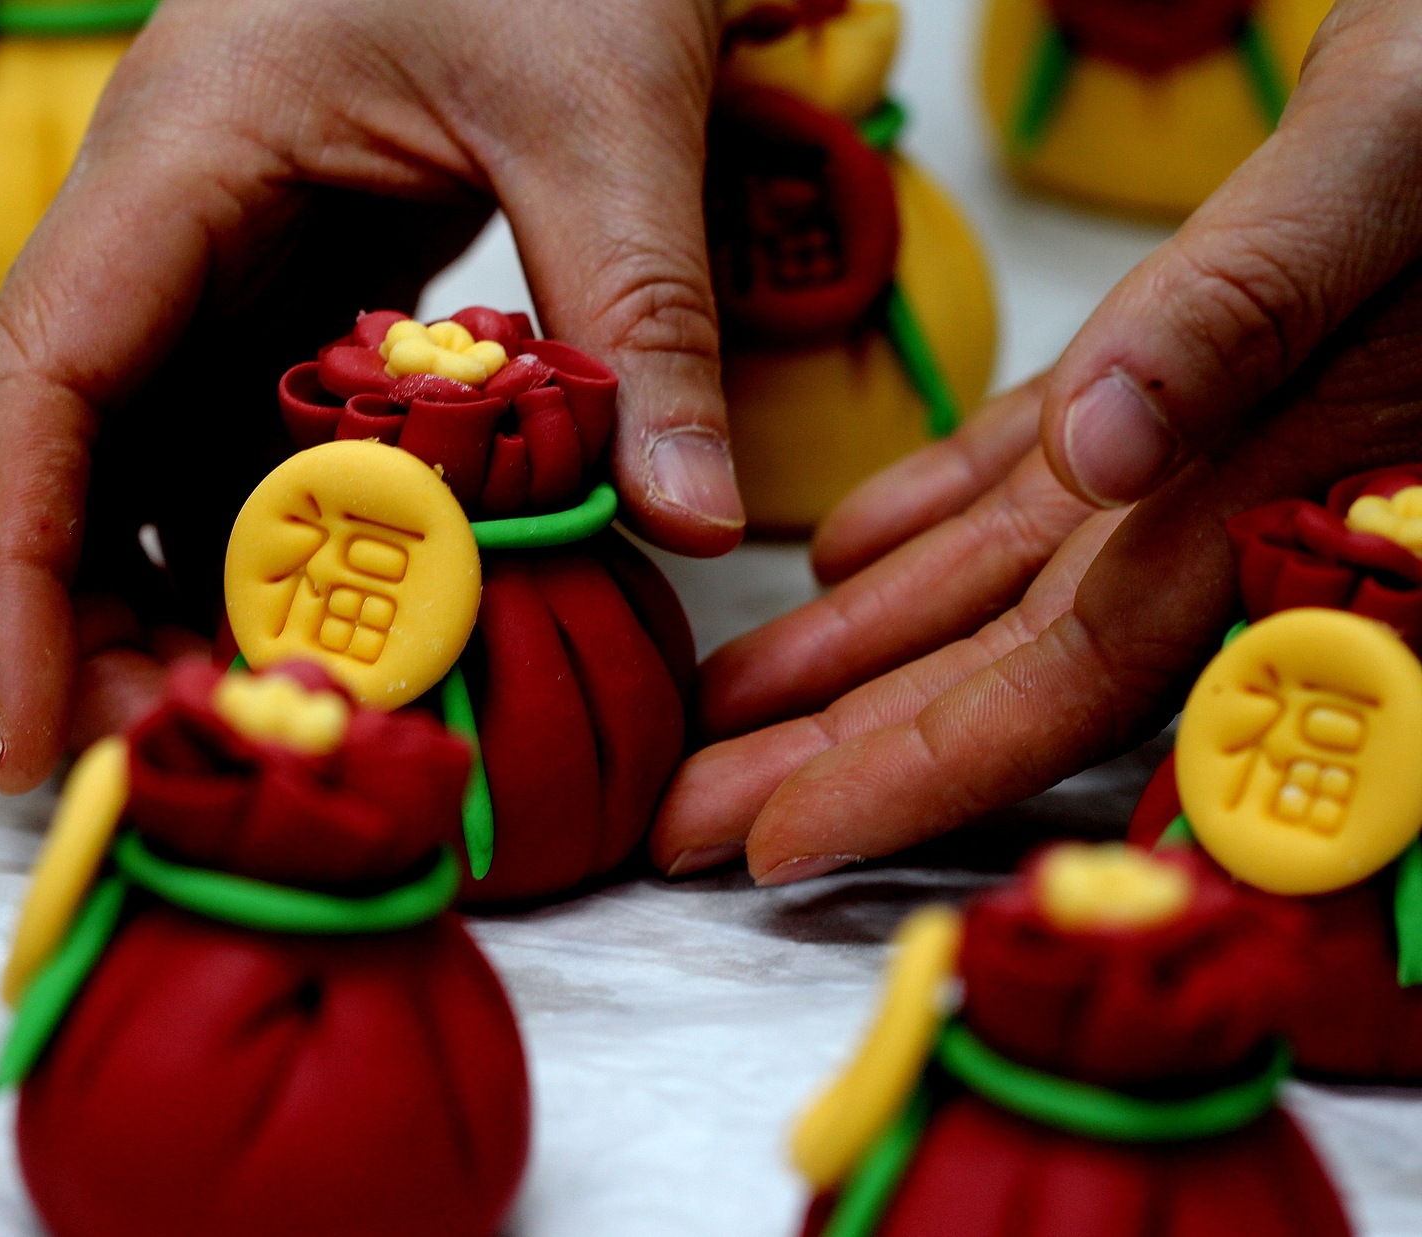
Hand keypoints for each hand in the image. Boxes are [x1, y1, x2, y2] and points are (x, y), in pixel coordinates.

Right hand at [0, 0, 745, 792]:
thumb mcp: (606, 103)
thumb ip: (639, 312)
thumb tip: (698, 525)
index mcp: (177, 160)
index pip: (31, 388)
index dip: (9, 580)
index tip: (26, 740)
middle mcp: (161, 224)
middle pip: (58, 456)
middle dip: (89, 626)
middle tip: (196, 768)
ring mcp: (213, 259)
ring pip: (137, 465)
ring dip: (181, 601)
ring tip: (271, 729)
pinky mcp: (282, 288)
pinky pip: (237, 443)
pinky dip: (274, 548)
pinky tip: (343, 633)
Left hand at [653, 0, 1421, 882]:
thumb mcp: (1376, 167)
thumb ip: (1241, 312)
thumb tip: (1103, 450)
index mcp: (1266, 473)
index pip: (1065, 678)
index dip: (915, 775)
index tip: (774, 845)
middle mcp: (1220, 490)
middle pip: (995, 667)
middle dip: (836, 752)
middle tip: (685, 823)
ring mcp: (1190, 441)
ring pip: (993, 582)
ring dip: (852, 650)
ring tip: (723, 707)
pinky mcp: (1168, 370)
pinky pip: (1029, 476)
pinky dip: (929, 520)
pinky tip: (840, 564)